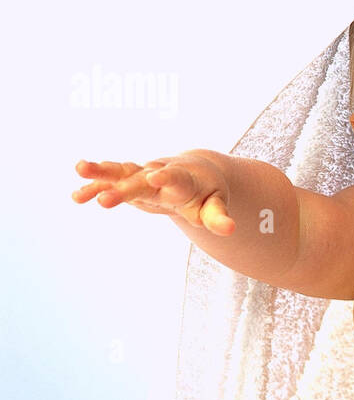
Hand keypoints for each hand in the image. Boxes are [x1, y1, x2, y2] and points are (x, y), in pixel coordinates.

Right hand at [72, 155, 235, 235]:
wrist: (196, 171)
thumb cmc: (207, 191)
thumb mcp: (215, 205)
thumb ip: (219, 217)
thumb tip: (231, 230)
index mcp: (183, 179)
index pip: (175, 177)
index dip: (166, 177)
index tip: (155, 176)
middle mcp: (159, 173)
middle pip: (141, 179)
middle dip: (123, 188)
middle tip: (105, 200)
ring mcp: (142, 174)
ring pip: (121, 170)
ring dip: (101, 171)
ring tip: (79, 169)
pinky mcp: (130, 178)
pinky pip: (110, 180)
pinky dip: (95, 186)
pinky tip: (77, 195)